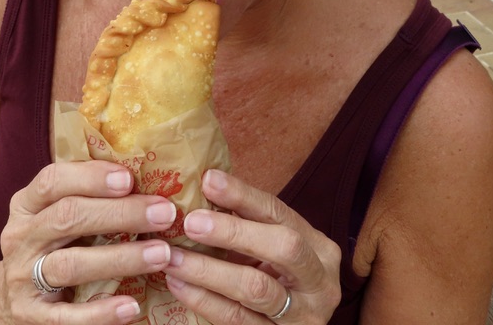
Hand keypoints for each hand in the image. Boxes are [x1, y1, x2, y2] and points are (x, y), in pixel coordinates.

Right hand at [0, 160, 178, 322]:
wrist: (8, 299)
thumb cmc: (48, 245)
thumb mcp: (52, 215)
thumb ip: (85, 197)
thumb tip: (145, 177)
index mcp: (25, 205)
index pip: (52, 181)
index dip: (90, 178)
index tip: (129, 179)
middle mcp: (20, 238)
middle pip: (68, 217)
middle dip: (120, 213)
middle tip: (164, 213)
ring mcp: (22, 278)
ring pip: (71, 265)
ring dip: (121, 258)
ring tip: (161, 254)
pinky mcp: (30, 316)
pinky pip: (67, 317)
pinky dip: (100, 312)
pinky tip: (131, 306)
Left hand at [164, 169, 341, 323]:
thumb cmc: (276, 282)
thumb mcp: (271, 251)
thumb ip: (247, 224)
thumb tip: (204, 185)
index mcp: (319, 249)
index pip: (281, 213)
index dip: (244, 196)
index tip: (208, 181)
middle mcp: (320, 283)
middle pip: (283, 248)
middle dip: (234, 232)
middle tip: (191, 222)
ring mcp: (303, 316)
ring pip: (255, 288)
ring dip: (208, 270)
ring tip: (173, 257)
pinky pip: (237, 320)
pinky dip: (204, 300)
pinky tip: (179, 285)